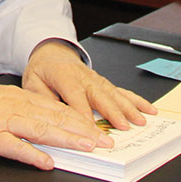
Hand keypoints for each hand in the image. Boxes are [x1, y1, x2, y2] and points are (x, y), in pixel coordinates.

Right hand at [0, 83, 108, 169]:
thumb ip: (19, 111)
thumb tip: (44, 123)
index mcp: (16, 97)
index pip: (56, 108)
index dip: (80, 119)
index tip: (99, 129)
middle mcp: (13, 106)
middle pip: (55, 117)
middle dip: (83, 130)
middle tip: (105, 141)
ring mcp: (1, 121)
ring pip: (41, 129)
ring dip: (67, 138)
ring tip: (88, 147)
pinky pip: (14, 146)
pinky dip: (32, 154)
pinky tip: (47, 162)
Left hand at [22, 40, 156, 131]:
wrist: (51, 52)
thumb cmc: (42, 70)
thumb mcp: (32, 82)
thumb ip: (42, 98)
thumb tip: (51, 115)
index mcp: (64, 76)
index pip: (75, 96)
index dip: (84, 113)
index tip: (92, 129)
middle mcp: (84, 77)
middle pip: (100, 96)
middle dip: (113, 112)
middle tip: (124, 127)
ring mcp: (96, 79)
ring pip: (114, 93)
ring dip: (129, 107)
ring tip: (141, 120)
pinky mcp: (104, 82)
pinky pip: (121, 91)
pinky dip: (136, 100)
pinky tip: (148, 108)